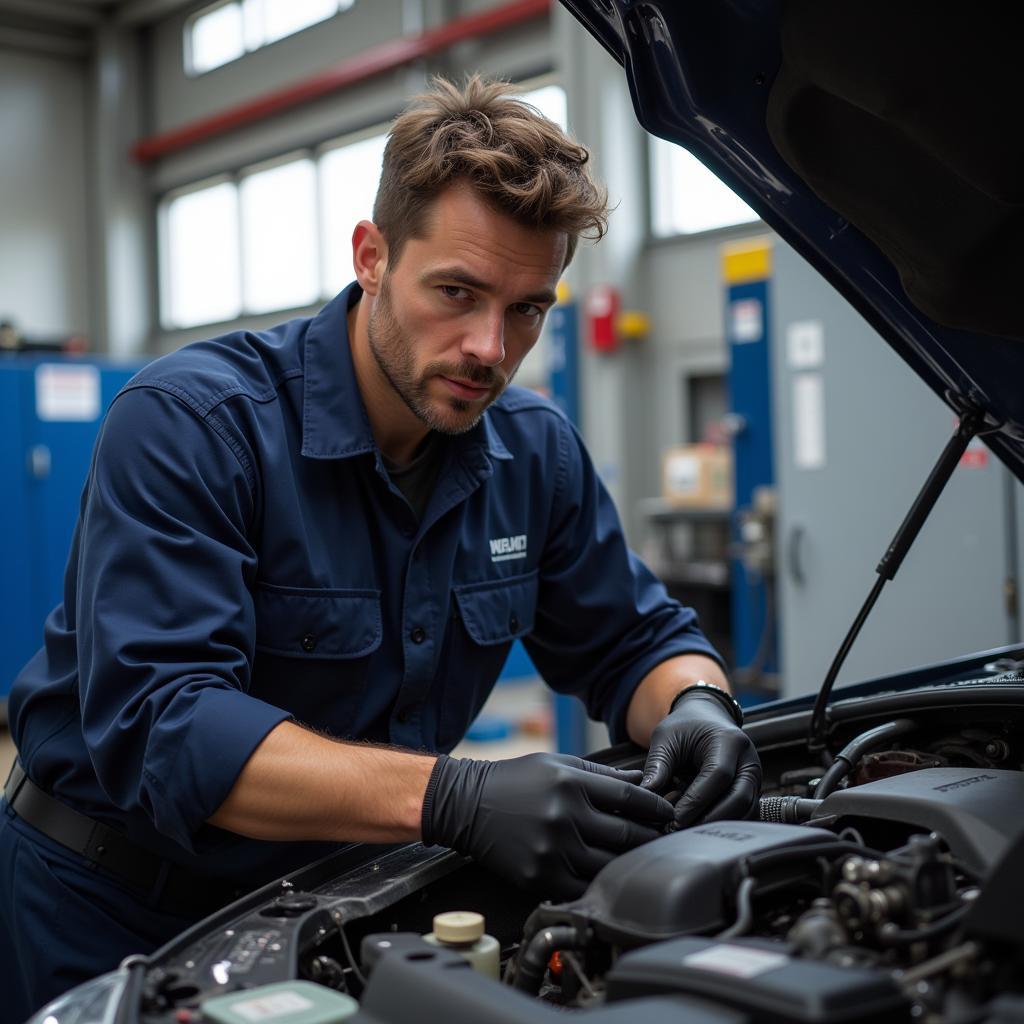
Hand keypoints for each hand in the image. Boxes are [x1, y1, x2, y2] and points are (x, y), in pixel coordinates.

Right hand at [422, 752, 673, 898]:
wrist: (466, 804)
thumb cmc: (514, 780)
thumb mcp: (556, 763)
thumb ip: (601, 774)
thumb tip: (642, 782)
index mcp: (570, 783)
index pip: (629, 798)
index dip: (656, 807)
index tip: (669, 812)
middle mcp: (563, 816)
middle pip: (625, 835)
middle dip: (651, 837)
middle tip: (666, 838)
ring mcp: (551, 849)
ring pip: (608, 865)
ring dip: (629, 864)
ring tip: (642, 859)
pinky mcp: (539, 875)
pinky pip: (582, 886)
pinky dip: (599, 883)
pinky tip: (609, 877)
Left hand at [640, 691, 760, 828]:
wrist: (706, 719)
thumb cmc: (685, 727)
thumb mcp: (666, 737)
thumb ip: (657, 764)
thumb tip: (646, 794)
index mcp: (729, 741)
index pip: (718, 775)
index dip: (697, 800)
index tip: (673, 818)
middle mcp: (749, 760)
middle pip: (739, 798)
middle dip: (709, 819)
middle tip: (680, 832)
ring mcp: (755, 778)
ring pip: (746, 811)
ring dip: (717, 826)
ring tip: (687, 834)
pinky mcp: (753, 792)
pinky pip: (745, 815)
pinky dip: (723, 825)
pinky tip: (698, 829)